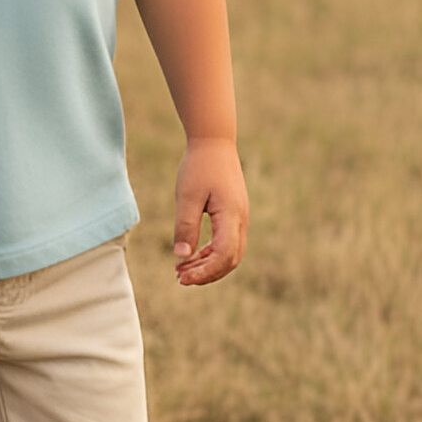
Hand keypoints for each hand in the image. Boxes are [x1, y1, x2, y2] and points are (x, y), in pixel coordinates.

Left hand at [172, 138, 247, 285]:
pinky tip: (192, 256)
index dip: (204, 272)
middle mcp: (240, 219)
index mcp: (231, 215)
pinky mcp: (234, 214)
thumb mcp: (186, 196)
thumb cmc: (199, 166)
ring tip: (182, 271)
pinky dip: (211, 253)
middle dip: (207, 274)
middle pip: (230, 260)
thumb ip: (185, 227)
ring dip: (208, 265)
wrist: (214, 142)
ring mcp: (240, 217)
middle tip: (181, 279)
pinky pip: (227, 242)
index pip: (223, 255)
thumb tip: (182, 257)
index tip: (182, 278)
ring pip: (230, 253)